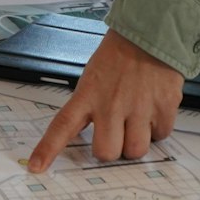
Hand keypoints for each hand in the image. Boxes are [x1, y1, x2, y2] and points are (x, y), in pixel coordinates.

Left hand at [26, 31, 181, 172]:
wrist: (152, 33)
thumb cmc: (120, 54)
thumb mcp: (93, 76)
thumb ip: (89, 106)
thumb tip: (89, 135)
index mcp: (88, 94)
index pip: (62, 125)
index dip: (48, 149)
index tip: (36, 166)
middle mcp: (111, 104)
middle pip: (106, 152)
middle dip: (112, 148)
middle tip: (116, 133)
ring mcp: (138, 107)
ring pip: (135, 151)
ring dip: (136, 142)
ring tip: (137, 121)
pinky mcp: (163, 107)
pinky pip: (160, 136)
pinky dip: (157, 129)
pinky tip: (153, 110)